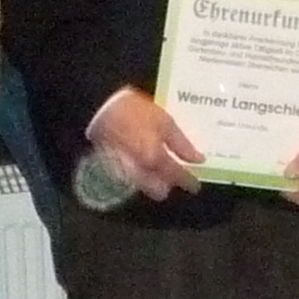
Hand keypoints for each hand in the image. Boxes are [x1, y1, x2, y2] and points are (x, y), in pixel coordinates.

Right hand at [89, 87, 202, 202]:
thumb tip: (199, 160)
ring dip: (154, 181)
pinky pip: (132, 180)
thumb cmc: (136, 111)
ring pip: (144, 187)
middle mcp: (140, 171)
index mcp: (155, 159)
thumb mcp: (165, 122)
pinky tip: (143, 163)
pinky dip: (140, 175)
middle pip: (158, 190)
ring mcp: (125, 172)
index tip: (195, 186)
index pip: (176, 176)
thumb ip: (182, 145)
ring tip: (160, 166)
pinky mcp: (113, 169)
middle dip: (168, 185)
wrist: (99, 107)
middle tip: (176, 174)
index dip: (188, 182)